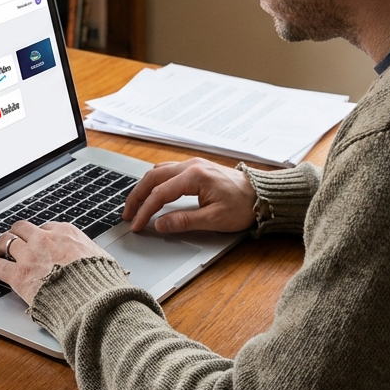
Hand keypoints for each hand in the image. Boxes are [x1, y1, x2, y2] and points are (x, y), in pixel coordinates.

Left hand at [0, 220, 109, 305]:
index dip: (41, 235)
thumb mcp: (103, 262)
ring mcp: (30, 255)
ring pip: (6, 241)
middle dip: (17, 234)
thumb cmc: (101, 283)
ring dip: (0, 246)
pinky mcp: (18, 274)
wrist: (92, 298)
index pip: (48, 227)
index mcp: (67, 233)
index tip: (39, 241)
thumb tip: (105, 267)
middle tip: (13, 241)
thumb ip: (94, 259)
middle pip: (23, 228)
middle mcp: (46, 239)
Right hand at [123, 158, 256, 233]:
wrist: (262, 194)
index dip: (145, 211)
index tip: (137, 225)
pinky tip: (152, 193)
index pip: (160, 194)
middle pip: (152, 178)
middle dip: (136, 197)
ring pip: (158, 172)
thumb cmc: (243, 206)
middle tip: (127, 215)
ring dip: (144, 188)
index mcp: (195, 176)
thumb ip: (184, 221)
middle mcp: (191, 165)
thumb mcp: (214, 219)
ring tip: (135, 205)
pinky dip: (154, 182)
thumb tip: (160, 225)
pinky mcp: (196, 168)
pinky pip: (167, 171)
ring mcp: (193, 164)